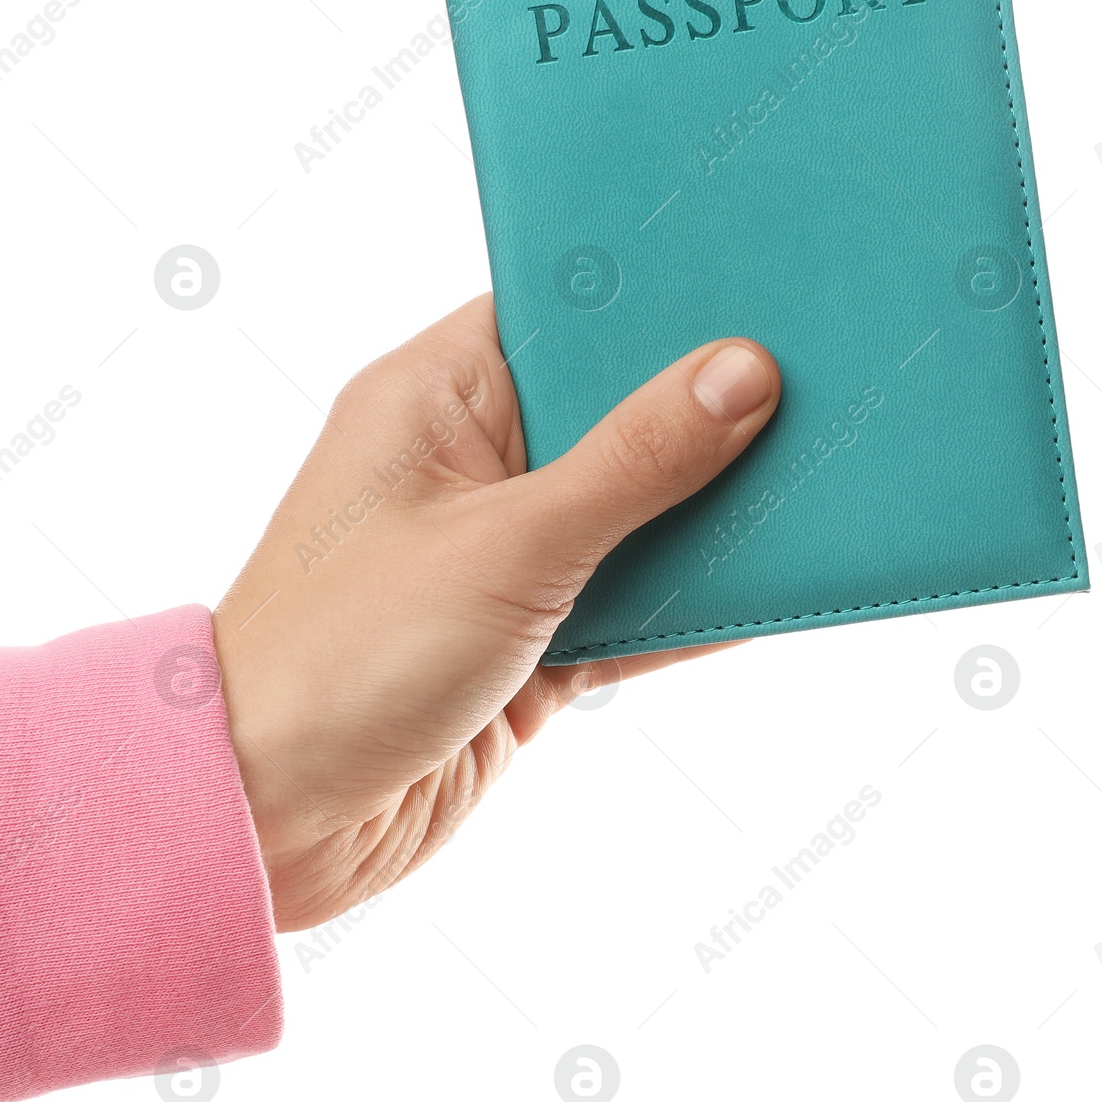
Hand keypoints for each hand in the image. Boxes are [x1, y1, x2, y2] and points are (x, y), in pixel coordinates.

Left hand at [213, 294, 779, 930]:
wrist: (272, 816)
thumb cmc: (346, 654)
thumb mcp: (508, 544)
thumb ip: (633, 461)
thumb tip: (741, 372)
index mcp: (433, 398)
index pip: (557, 315)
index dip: (651, 303)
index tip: (757, 285)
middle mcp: (466, 465)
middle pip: (610, 415)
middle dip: (705, 411)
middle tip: (826, 375)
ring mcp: (497, 557)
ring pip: (630, 514)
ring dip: (709, 512)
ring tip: (828, 472)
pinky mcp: (526, 643)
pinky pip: (630, 605)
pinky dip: (691, 602)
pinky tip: (778, 583)